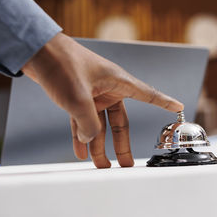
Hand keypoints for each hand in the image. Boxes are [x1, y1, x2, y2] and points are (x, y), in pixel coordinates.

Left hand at [22, 33, 183, 167]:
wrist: (37, 51)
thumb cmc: (62, 65)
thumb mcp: (77, 98)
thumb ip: (88, 124)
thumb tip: (91, 141)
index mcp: (117, 81)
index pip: (148, 94)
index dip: (164, 102)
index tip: (179, 108)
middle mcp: (108, 89)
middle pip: (119, 122)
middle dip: (121, 144)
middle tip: (126, 163)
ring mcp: (92, 94)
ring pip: (99, 125)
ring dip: (98, 145)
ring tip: (100, 165)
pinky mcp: (77, 98)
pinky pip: (82, 121)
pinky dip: (81, 136)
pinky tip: (80, 152)